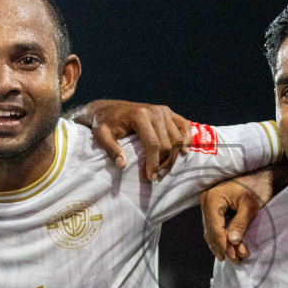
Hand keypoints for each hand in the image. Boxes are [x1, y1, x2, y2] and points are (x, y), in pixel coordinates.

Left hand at [71, 100, 189, 180]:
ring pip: (177, 138)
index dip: (153, 163)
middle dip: (163, 163)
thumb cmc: (104, 122)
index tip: (150, 178)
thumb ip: (111, 149)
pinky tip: (183, 152)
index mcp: (140, 115)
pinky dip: (187, 139)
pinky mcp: (168, 112)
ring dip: (173, 157)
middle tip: (155, 177)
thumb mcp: (101, 135)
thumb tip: (122, 165)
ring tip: (164, 170)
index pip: (153, 144)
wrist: (109, 109)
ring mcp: (164, 111)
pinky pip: (184, 125)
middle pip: (167, 143)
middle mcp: (155, 111)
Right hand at [201, 173, 271, 262]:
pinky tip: (229, 248)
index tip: (235, 257)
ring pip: (211, 231)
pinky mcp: (212, 208)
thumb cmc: (258, 188)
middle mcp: (206, 201)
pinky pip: (214, 227)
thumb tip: (232, 242)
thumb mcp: (251, 207)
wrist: (262, 177)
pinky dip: (221, 238)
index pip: (215, 228)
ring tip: (235, 258)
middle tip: (237, 261)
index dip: (224, 245)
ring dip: (222, 246)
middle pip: (211, 231)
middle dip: (224, 248)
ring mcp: (207, 204)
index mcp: (213, 198)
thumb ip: (240, 224)